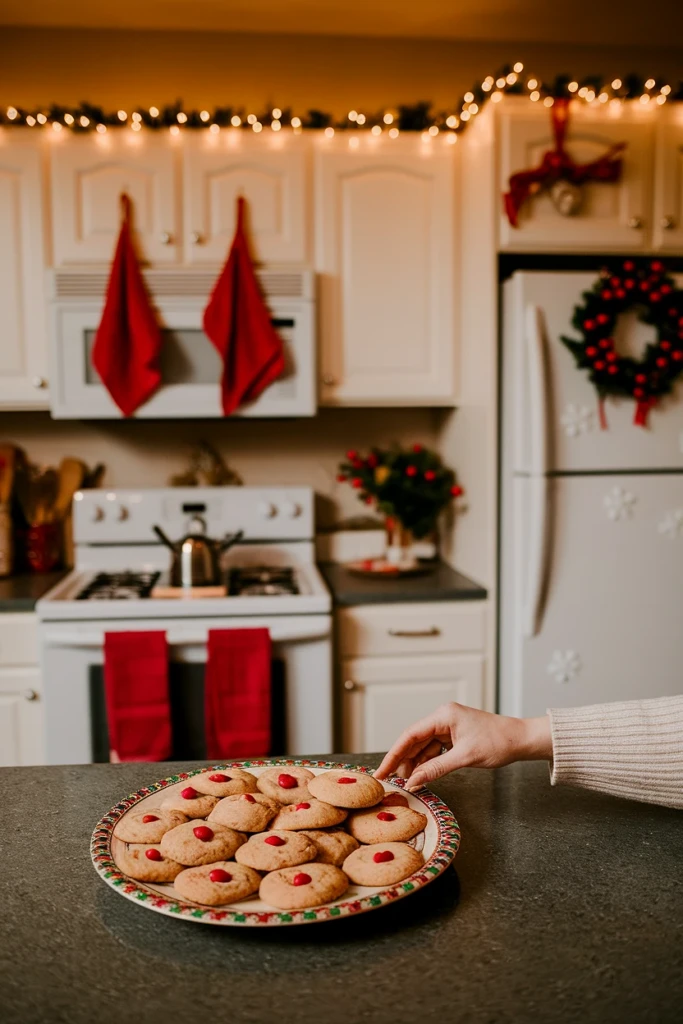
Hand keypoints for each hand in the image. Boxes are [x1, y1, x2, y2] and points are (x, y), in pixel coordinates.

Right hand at [374, 703, 551, 789]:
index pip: (410, 735)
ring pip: (423, 746)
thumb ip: (436, 769)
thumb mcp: (464, 758)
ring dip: (415, 764)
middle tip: (391, 781)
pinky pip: (434, 749)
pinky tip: (422, 775)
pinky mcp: (455, 735)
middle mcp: (443, 718)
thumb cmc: (498, 743)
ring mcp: (449, 726)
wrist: (521, 740)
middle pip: (414, 740)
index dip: (394, 754)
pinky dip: (428, 762)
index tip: (382, 770)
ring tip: (407, 782)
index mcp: (443, 715)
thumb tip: (413, 781)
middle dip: (403, 761)